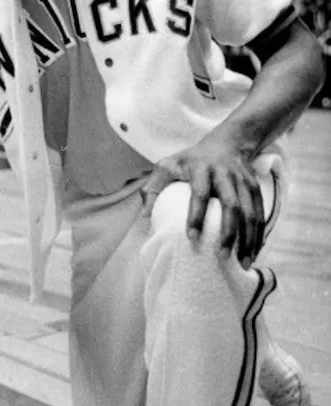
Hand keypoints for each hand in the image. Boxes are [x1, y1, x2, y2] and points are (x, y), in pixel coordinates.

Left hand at [141, 137, 264, 268]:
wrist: (226, 142)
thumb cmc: (189, 161)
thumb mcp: (167, 166)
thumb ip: (153, 188)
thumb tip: (144, 217)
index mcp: (201, 168)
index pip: (199, 193)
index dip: (196, 216)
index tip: (192, 238)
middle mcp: (225, 173)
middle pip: (231, 205)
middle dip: (228, 232)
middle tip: (222, 256)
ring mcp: (243, 180)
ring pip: (250, 212)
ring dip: (248, 239)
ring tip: (242, 263)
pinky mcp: (255, 187)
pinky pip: (260, 213)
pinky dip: (259, 234)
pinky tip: (254, 252)